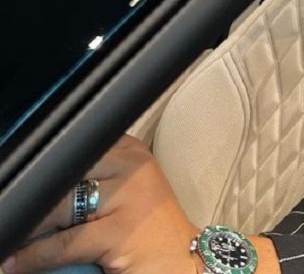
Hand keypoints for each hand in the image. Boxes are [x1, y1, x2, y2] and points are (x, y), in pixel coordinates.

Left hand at [2, 135, 200, 273]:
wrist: (181, 261)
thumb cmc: (147, 227)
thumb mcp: (124, 189)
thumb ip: (91, 174)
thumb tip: (34, 175)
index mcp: (130, 150)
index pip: (72, 146)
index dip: (43, 165)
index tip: (21, 180)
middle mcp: (132, 166)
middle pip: (62, 173)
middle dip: (33, 196)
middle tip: (9, 209)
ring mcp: (128, 197)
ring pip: (57, 207)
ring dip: (27, 227)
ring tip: (11, 238)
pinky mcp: (119, 231)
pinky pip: (62, 244)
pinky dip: (32, 257)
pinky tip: (17, 262)